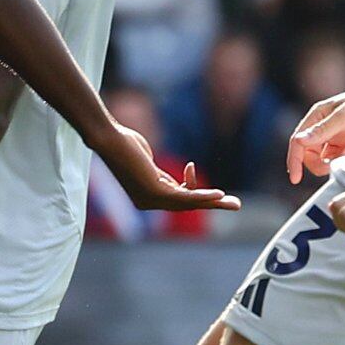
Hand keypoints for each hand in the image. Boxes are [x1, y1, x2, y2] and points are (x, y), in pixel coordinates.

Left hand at [95, 121, 237, 216]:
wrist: (110, 139)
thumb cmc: (124, 145)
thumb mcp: (146, 163)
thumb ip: (158, 173)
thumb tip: (167, 177)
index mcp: (147, 197)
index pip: (177, 199)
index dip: (193, 190)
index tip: (190, 167)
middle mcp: (148, 202)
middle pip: (186, 205)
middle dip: (211, 204)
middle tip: (235, 205)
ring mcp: (151, 199)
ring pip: (188, 203)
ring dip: (213, 202)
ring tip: (233, 203)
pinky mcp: (155, 192)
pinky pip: (184, 197)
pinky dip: (202, 196)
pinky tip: (218, 195)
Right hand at [285, 82, 344, 185]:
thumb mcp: (343, 116)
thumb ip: (323, 129)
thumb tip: (300, 140)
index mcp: (316, 119)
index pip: (298, 143)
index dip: (294, 161)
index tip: (295, 179)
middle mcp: (324, 131)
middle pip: (313, 158)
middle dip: (326, 162)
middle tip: (343, 157)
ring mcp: (338, 140)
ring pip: (331, 162)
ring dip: (344, 158)